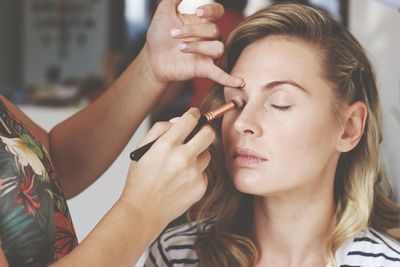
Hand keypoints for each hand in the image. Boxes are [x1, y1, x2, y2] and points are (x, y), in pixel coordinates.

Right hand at [121, 108, 214, 226]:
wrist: (143, 211)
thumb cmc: (141, 179)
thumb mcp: (142, 149)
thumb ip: (160, 129)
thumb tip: (179, 120)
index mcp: (166, 145)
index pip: (190, 120)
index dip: (194, 114)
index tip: (195, 115)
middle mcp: (183, 158)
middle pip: (209, 134)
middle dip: (205, 130)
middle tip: (199, 133)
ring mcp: (194, 174)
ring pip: (207, 154)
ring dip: (198, 155)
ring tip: (182, 165)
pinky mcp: (200, 187)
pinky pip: (204, 173)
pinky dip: (196, 173)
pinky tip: (181, 180)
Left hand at [145, 0, 243, 87]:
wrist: (152, 58)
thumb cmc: (160, 35)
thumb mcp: (164, 13)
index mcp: (202, 22)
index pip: (217, 12)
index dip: (211, 10)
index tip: (197, 11)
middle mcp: (209, 37)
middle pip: (214, 30)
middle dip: (192, 30)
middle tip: (172, 34)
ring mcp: (208, 54)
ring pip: (218, 48)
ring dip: (199, 47)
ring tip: (180, 48)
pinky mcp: (204, 69)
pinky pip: (221, 74)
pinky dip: (230, 78)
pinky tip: (239, 82)